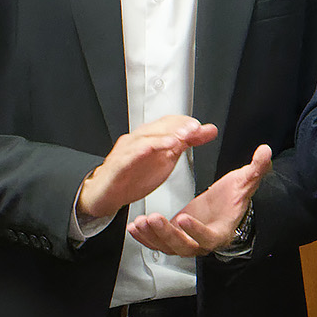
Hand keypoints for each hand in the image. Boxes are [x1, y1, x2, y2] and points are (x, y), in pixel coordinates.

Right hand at [78, 114, 217, 219]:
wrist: (108, 193)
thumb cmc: (134, 175)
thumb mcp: (167, 159)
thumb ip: (186, 143)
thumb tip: (208, 131)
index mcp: (151, 137)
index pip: (169, 123)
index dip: (185, 124)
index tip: (202, 129)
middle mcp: (138, 140)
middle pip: (157, 128)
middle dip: (177, 128)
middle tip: (194, 130)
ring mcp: (126, 151)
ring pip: (143, 139)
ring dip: (161, 138)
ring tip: (177, 140)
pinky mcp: (116, 166)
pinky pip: (126, 157)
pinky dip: (138, 152)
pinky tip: (149, 150)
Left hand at [127, 144, 272, 256]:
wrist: (224, 208)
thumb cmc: (233, 198)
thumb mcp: (245, 181)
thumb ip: (255, 168)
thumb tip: (265, 151)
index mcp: (221, 231)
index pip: (209, 236)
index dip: (196, 230)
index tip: (183, 218)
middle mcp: (203, 242)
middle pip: (185, 246)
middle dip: (167, 234)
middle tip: (154, 218)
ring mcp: (188, 242)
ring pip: (169, 246)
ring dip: (153, 236)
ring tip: (140, 222)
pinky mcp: (175, 238)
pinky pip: (159, 243)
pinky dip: (146, 237)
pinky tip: (135, 227)